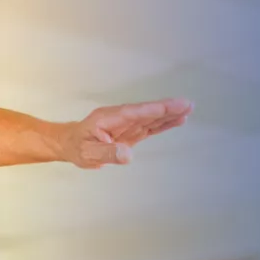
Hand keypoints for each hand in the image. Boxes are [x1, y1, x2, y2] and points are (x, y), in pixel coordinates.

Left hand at [61, 98, 193, 167]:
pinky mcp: (131, 132)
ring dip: (169, 114)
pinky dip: (163, 123)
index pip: (134, 113)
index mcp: (109, 118)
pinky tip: (177, 120)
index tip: (170, 106)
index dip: (153, 110)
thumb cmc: (77, 147)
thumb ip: (107, 153)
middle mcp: (120, 118)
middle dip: (166, 108)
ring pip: (151, 118)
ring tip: (188, 109)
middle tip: (186, 104)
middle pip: (146, 112)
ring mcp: (127, 124)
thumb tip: (127, 155)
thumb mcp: (88, 153)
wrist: (71, 144)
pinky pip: (149, 126)